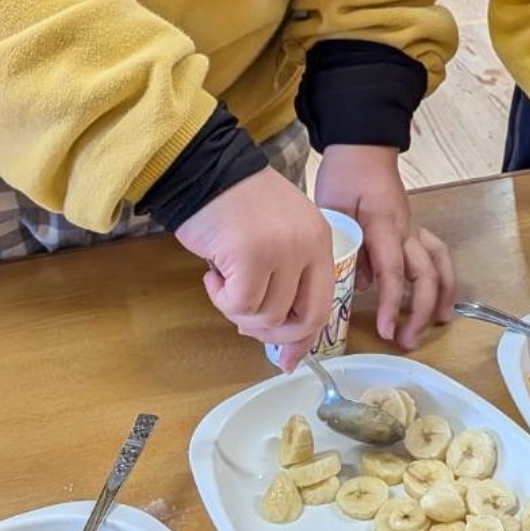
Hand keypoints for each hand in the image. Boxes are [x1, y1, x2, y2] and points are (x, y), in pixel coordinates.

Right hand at [176, 169, 334, 368]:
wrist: (206, 171)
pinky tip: (213, 274)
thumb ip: (287, 282)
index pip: (323, 304)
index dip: (304, 338)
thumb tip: (286, 348)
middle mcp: (308, 246)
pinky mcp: (251, 257)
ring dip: (238, 309)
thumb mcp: (278, 237)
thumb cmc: (237, 207)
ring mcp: (282, 252)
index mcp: (321, 241)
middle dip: (272, 333)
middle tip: (244, 321)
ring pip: (266, 316)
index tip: (288, 359)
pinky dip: (221, 298)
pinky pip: (238, 306)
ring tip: (224, 280)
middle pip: (302, 320)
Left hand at [313, 145, 455, 350]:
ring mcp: (413, 228)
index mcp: (383, 225)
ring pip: (440, 264)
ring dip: (442, 295)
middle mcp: (406, 229)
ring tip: (437, 323)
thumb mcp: (332, 208)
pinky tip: (438, 295)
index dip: (390, 306)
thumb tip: (362, 284)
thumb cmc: (344, 174)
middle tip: (407, 341)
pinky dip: (442, 276)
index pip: (393, 272)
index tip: (387, 332)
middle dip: (419, 311)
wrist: (362, 146)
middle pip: (426, 275)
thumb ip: (346, 246)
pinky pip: (436, 253)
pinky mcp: (413, 227)